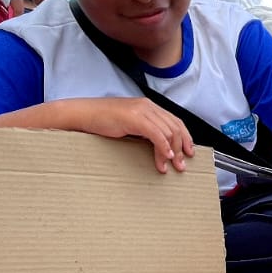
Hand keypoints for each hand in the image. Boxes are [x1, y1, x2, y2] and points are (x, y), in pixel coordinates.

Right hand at [70, 97, 193, 172]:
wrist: (83, 114)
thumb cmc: (101, 120)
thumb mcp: (128, 125)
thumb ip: (143, 131)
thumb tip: (157, 147)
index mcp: (147, 106)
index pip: (174, 121)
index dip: (185, 138)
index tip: (188, 152)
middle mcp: (147, 106)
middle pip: (175, 127)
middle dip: (181, 147)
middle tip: (182, 165)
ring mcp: (141, 111)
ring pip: (167, 132)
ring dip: (172, 152)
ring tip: (172, 166)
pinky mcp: (134, 118)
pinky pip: (156, 134)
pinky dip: (163, 147)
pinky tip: (165, 157)